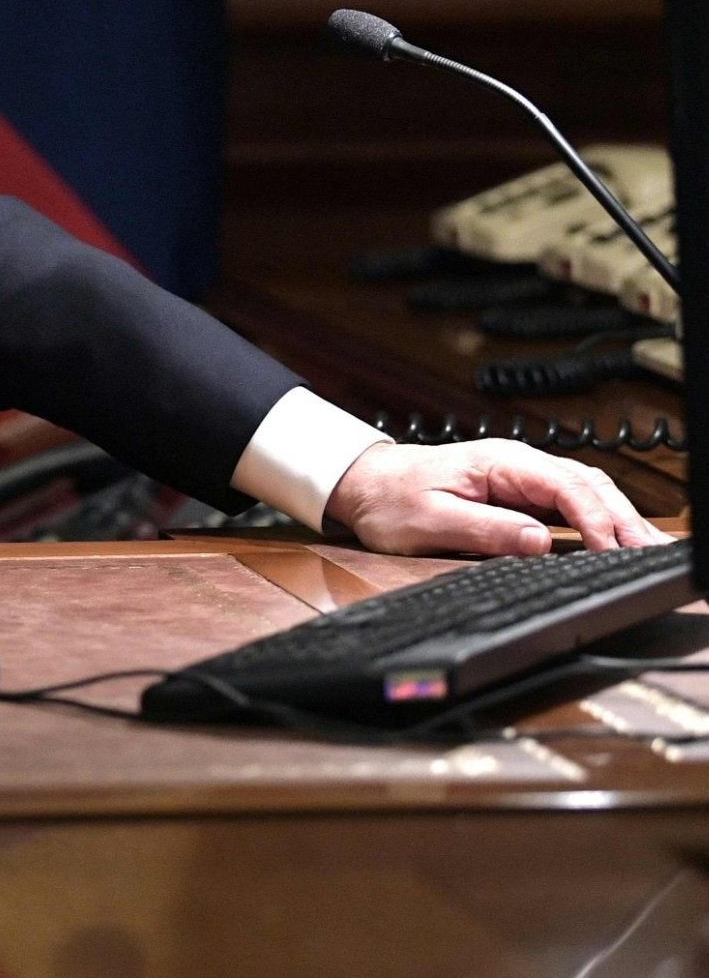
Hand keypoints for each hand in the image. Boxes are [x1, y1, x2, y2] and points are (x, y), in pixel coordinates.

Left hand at [326, 439, 670, 556]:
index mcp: (499, 463)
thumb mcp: (432, 520)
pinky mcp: (518, 492)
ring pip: (585, 491)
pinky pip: (569, 501)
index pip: (564, 487)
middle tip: (652, 553)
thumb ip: (486, 530)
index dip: (593, 520)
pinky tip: (617, 538)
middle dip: (623, 518)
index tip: (609, 551)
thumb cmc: (391, 499)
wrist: (363, 483)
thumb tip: (539, 542)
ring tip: (648, 549)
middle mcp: (517, 464)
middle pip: (587, 485)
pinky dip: (599, 518)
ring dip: (618, 517)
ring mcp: (520, 477)